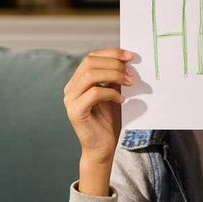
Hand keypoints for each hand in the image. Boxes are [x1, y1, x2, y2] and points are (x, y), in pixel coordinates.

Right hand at [63, 48, 134, 194]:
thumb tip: (127, 61)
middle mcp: (70, 88)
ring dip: (114, 75)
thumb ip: (114, 79)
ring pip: (90, 74)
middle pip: (89, 62)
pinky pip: (94, 93)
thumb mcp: (113, 94)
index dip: (111, 53)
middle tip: (132, 71)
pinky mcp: (75, 111)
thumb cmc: (108, 122)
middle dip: (114, 63)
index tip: (130, 55)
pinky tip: (122, 99)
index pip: (91, 57)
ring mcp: (70, 99)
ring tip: (130, 82)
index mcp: (77, 81)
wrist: (102, 148)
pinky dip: (111, 93)